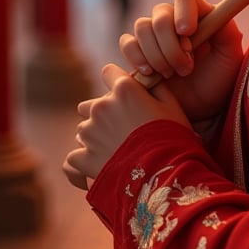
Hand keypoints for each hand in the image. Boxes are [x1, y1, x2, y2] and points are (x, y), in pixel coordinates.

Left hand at [63, 63, 189, 190]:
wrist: (162, 176)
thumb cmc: (172, 138)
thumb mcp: (172, 106)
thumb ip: (156, 86)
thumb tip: (148, 78)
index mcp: (124, 90)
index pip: (109, 72)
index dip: (117, 82)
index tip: (125, 94)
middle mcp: (101, 106)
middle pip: (93, 104)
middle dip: (105, 114)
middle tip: (124, 132)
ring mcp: (89, 132)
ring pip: (85, 129)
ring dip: (95, 137)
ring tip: (116, 152)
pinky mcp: (82, 156)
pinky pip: (75, 155)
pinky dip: (85, 160)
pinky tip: (101, 167)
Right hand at [118, 0, 242, 124]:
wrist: (200, 109)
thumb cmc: (219, 81)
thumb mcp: (231, 58)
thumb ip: (228, 33)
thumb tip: (215, 14)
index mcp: (198, 16)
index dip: (183, 12)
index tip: (188, 32)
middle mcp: (174, 20)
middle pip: (160, 14)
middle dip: (170, 43)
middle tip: (186, 68)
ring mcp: (154, 35)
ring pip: (142, 27)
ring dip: (156, 53)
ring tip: (171, 74)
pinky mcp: (138, 52)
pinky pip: (127, 43)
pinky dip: (137, 58)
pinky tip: (152, 74)